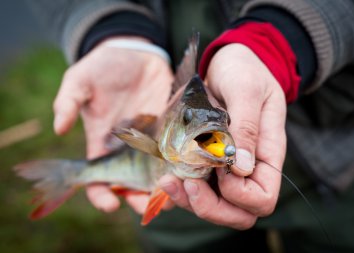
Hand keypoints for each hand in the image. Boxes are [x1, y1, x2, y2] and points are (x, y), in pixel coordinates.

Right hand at [53, 36, 173, 212]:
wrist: (134, 53)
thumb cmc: (103, 67)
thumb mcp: (80, 80)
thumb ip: (68, 102)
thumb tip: (58, 129)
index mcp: (103, 143)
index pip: (99, 178)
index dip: (101, 194)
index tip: (110, 205)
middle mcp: (129, 148)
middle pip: (133, 183)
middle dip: (139, 199)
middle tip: (149, 206)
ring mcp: (153, 141)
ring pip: (159, 174)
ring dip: (165, 187)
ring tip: (174, 194)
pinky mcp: (173, 129)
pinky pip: (179, 152)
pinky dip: (184, 164)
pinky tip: (191, 171)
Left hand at [159, 43, 286, 228]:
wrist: (230, 63)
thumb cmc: (244, 70)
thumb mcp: (246, 90)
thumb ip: (247, 127)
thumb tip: (242, 169)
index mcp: (267, 155)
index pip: (262, 199)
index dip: (240, 196)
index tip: (220, 170)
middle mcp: (249, 168)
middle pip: (238, 213)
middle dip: (211, 208)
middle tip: (186, 184)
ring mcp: (228, 169)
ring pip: (215, 206)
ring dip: (189, 201)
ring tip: (169, 180)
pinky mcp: (208, 163)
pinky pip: (197, 189)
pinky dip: (181, 190)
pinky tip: (167, 177)